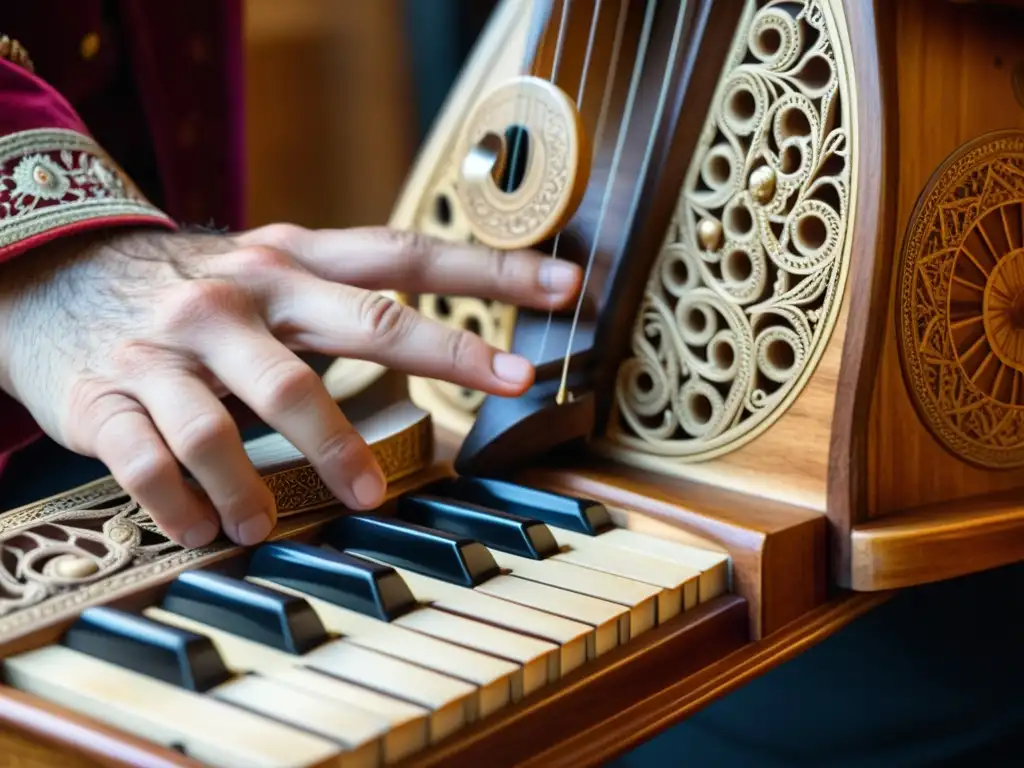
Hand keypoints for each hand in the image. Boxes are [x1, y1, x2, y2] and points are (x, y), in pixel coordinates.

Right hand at [0, 224, 580, 547]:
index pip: (406, 257)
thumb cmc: (191, 293)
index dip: (490, 273)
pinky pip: (159, 463)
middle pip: (361, 324)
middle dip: (443, 358)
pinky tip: (214, 529)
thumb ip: (342, 298)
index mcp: (291, 262)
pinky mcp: (114, 396)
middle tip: (506, 390)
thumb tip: (440, 339)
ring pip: (255, 414)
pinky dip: (193, 506)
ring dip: (303, 470)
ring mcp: (179, 344)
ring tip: (293, 521)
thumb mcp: (268, 274)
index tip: (566, 286)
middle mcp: (244, 293)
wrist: (53, 279)